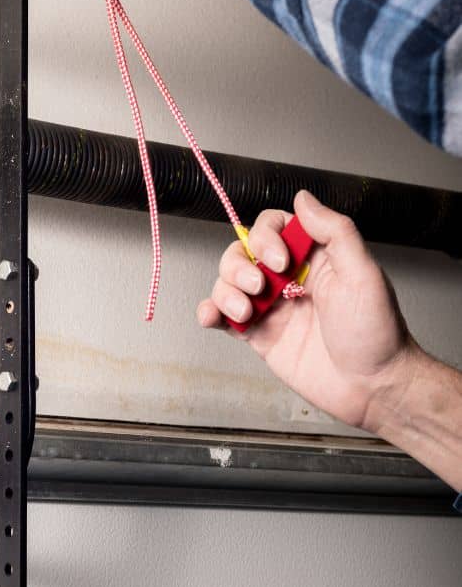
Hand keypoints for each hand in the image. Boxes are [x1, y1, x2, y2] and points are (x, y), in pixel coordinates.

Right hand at [197, 190, 420, 431]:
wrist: (374, 389)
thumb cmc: (376, 333)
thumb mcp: (363, 274)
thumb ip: (335, 231)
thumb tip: (302, 197)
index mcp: (312, 257)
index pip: (271, 227)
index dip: (265, 238)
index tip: (280, 262)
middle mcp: (287, 277)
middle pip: (241, 252)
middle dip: (239, 266)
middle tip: (260, 287)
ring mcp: (270, 305)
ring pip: (227, 281)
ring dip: (226, 291)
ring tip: (245, 312)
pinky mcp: (258, 334)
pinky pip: (223, 316)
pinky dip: (209, 312)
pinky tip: (212, 316)